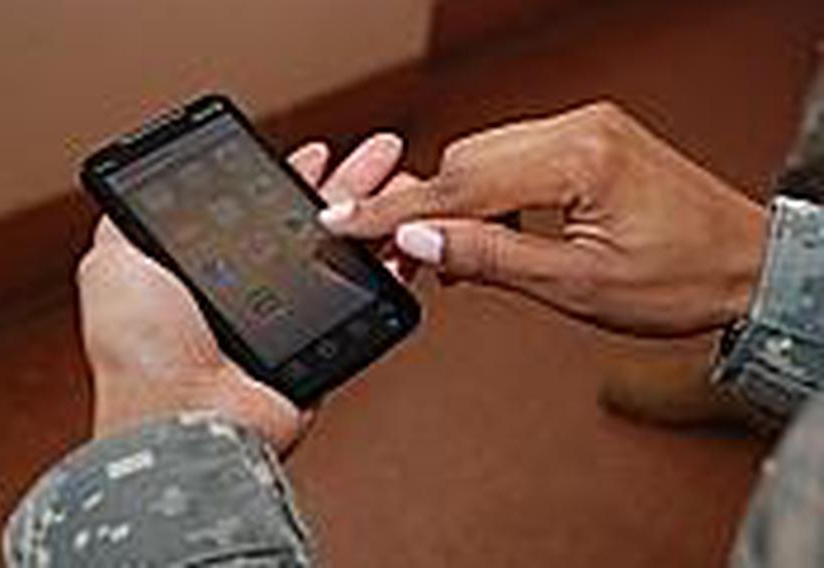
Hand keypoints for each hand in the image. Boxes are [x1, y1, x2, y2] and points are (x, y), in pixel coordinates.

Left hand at [78, 133, 405, 453]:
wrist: (185, 413)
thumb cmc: (140, 350)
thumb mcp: (112, 266)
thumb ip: (126, 227)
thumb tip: (130, 196)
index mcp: (215, 268)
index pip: (263, 208)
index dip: (290, 176)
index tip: (317, 152)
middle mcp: (257, 291)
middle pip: (314, 224)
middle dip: (350, 183)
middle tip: (379, 153)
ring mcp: (294, 320)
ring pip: (346, 255)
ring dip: (377, 215)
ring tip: (402, 180)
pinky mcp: (323, 347)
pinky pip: (366, 302)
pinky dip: (392, 268)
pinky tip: (404, 236)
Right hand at [321, 102, 767, 336]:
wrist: (747, 266)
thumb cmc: (683, 280)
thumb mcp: (576, 284)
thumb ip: (489, 256)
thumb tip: (420, 238)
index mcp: (578, 158)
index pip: (459, 184)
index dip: (393, 209)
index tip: (344, 220)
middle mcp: (579, 128)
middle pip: (465, 162)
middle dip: (424, 211)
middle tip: (398, 259)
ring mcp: (584, 128)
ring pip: (484, 158)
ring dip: (458, 205)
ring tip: (447, 256)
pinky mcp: (587, 140)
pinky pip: (514, 157)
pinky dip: (490, 195)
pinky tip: (489, 230)